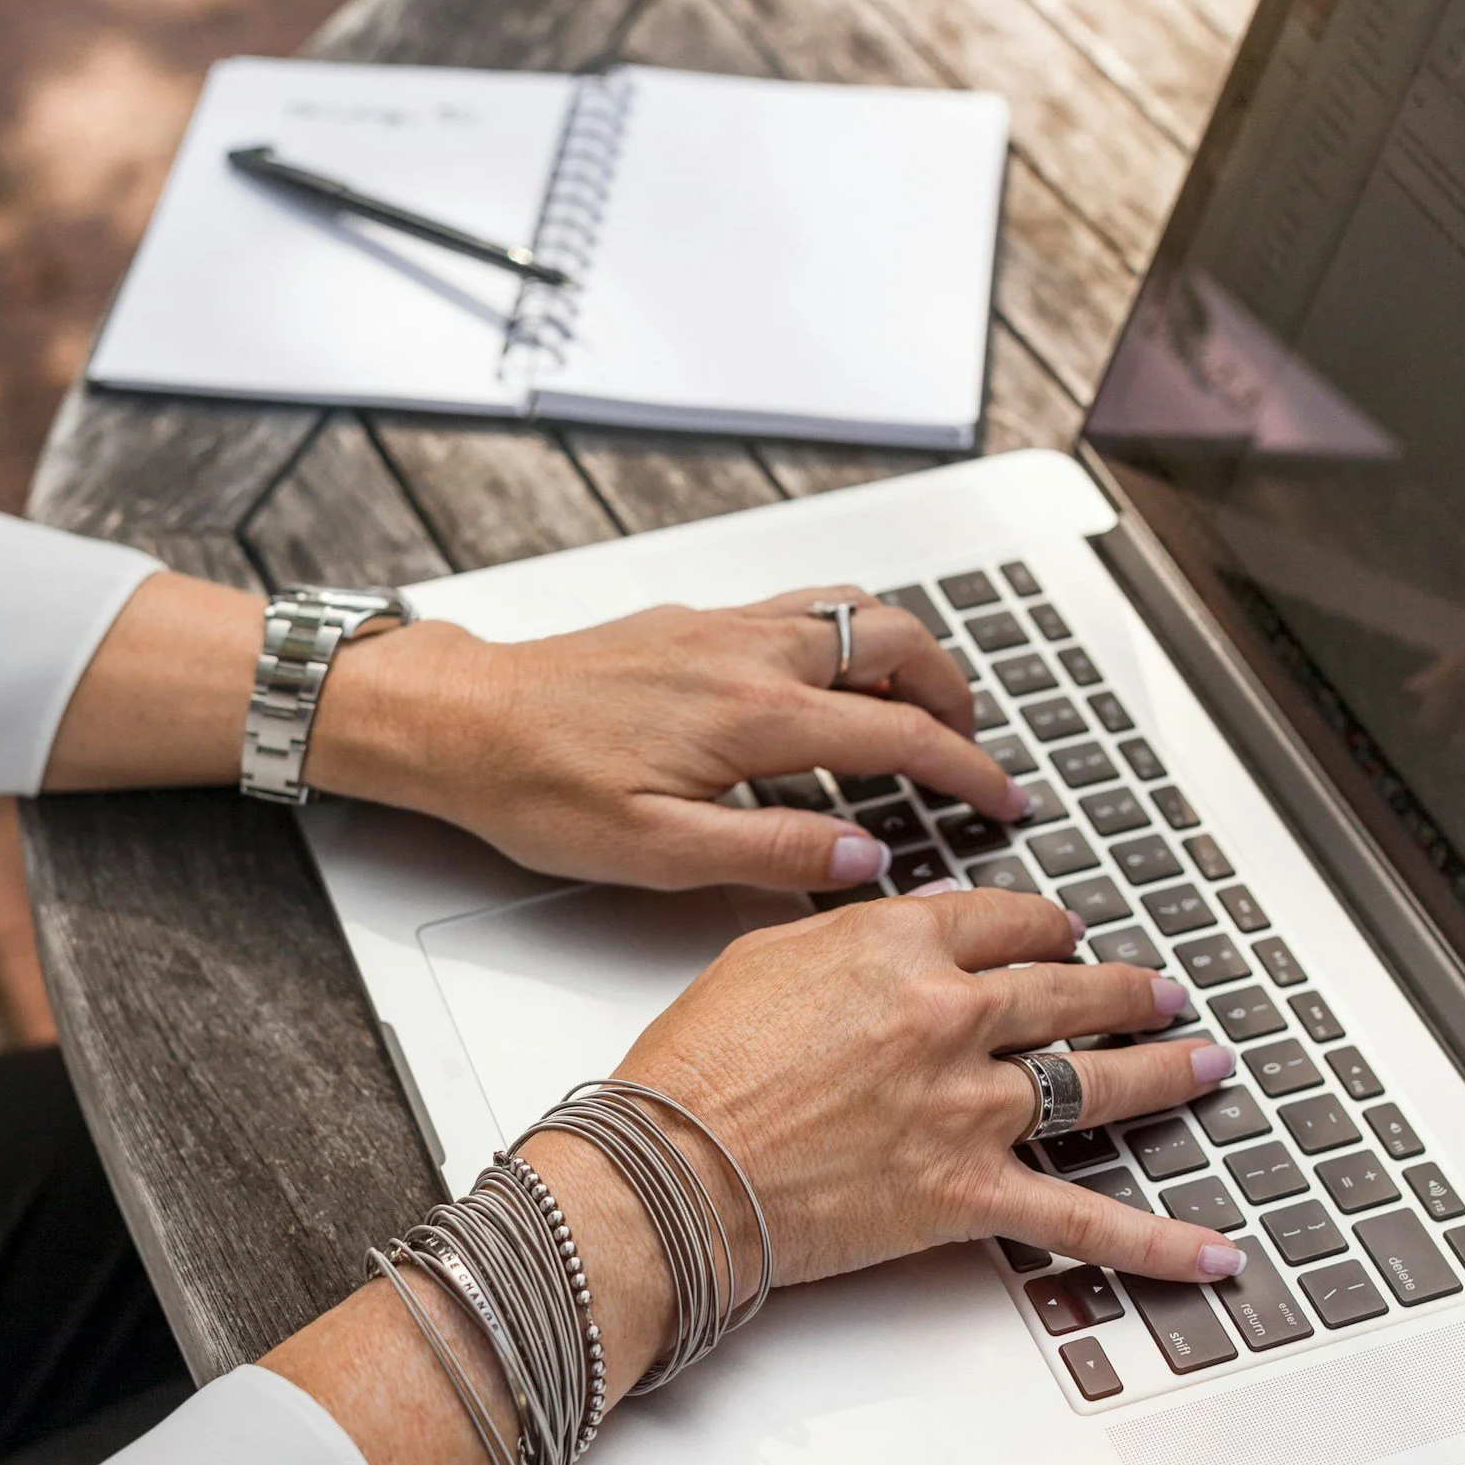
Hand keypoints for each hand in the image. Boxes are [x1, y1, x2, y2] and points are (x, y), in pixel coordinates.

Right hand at [269, 885, 1242, 1464]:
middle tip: (1156, 989)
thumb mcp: (767, 955)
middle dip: (1123, 989)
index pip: (1005, 920)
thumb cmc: (696, 1069)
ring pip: (1096, 1082)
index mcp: (901, 946)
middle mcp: (952, 1017)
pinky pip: (1085, 1222)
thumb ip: (852, 939)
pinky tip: (1214, 1252)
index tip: (1057, 933)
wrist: (670, 1170)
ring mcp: (970, 1108)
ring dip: (1162, 1071)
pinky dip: (1159, 1243)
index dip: (1043, 926)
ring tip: (1202, 1062)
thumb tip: (897, 935)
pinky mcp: (970, 1194)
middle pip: (1067, 991)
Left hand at [308, 584, 1025, 892]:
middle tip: (973, 751)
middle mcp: (748, 652)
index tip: (1006, 800)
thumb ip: (771, 854)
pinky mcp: (693, 620)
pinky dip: (851, 635)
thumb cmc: (536, 788)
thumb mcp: (655, 852)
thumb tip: (864, 858)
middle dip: (956, 693)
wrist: (458, 721)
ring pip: (853, 610)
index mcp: (752, 714)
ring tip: (923, 709)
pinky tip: (836, 680)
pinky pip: (803, 606)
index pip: (900, 734)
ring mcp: (721, 624)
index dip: (967, 771)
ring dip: (907, 654)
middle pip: (897, 643)